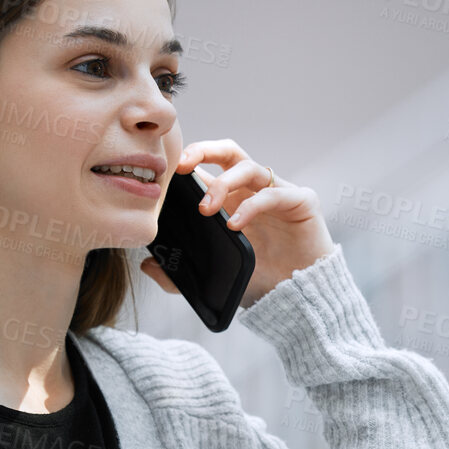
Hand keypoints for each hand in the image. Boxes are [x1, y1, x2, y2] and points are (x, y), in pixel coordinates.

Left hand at [139, 138, 337, 307]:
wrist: (297, 298)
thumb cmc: (260, 280)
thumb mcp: (210, 276)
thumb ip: (178, 275)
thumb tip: (148, 265)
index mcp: (231, 199)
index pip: (207, 167)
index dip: (186, 162)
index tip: (163, 173)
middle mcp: (253, 190)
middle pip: (228, 152)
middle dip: (203, 150)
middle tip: (182, 167)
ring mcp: (277, 192)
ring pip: (248, 167)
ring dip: (223, 183)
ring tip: (206, 208)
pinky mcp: (300, 201)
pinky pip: (273, 193)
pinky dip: (250, 206)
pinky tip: (234, 224)